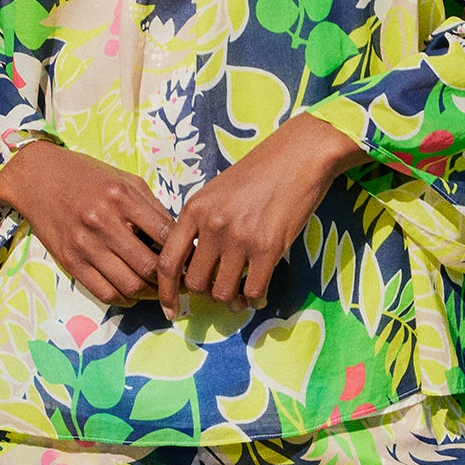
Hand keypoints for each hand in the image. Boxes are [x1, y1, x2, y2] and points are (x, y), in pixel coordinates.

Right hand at [0, 141, 172, 306]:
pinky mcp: (70, 261)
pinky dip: (124, 299)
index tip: (193, 262)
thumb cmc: (88, 177)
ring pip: (129, 285)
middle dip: (170, 280)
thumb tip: (180, 241)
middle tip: (180, 283)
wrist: (37, 178)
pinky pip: (104, 292)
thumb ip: (153, 208)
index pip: (166, 235)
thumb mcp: (126, 180)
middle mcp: (102, 221)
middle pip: (149, 266)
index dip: (185, 254)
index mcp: (122, 196)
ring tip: (159, 290)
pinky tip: (133, 292)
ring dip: (150, 294)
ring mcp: (84, 244)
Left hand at [154, 114, 359, 319]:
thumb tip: (194, 260)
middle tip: (219, 289)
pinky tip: (259, 294)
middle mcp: (213, 226)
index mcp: (194, 210)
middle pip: (195, 283)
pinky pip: (254, 291)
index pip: (168, 262)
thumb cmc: (259, 172)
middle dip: (205, 294)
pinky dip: (255, 299)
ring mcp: (240, 238)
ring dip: (231, 300)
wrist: (299, 156)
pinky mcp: (269, 248)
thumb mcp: (216, 191)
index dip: (166, 291)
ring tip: (239, 295)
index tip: (169, 308)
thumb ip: (201, 223)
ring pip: (223, 292)